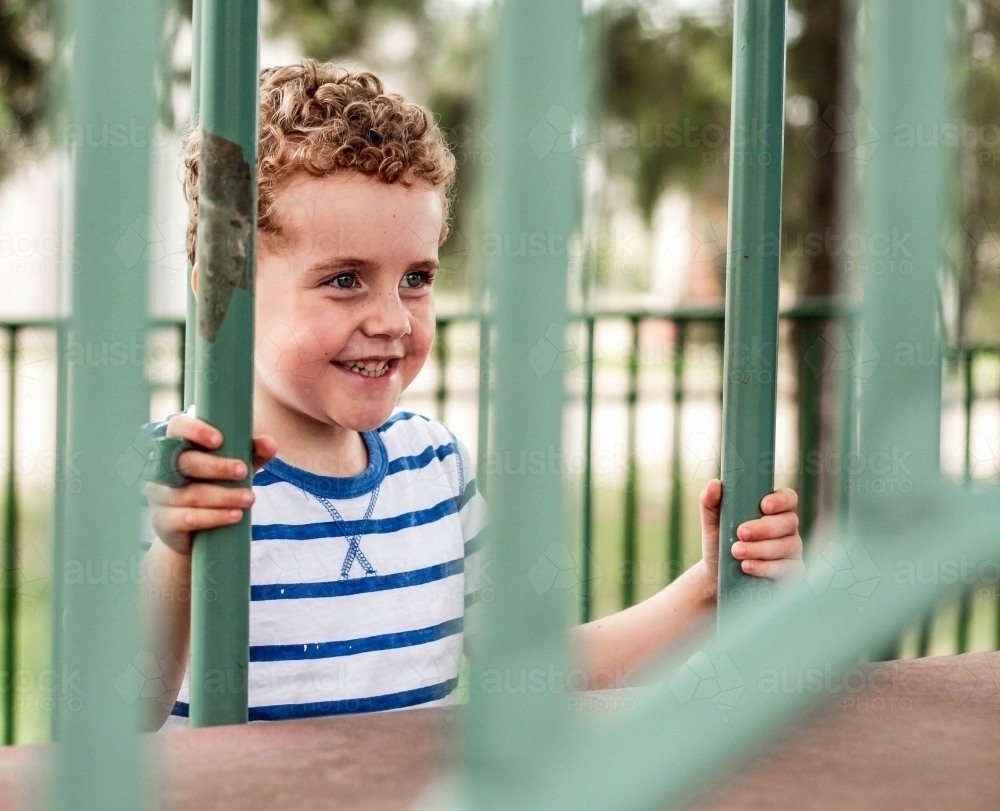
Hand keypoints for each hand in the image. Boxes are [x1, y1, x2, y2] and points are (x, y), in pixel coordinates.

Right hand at [146, 414, 277, 555]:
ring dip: (224, 496)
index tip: (219, 439)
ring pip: (191, 494)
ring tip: (250, 498)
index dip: (195, 430)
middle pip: (185, 462)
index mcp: (177, 446)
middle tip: (243, 471)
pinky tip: (235, 515)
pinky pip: (189, 518)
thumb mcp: (234, 467)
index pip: (177, 428)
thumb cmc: (213, 486)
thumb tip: (270, 444)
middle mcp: (162, 469)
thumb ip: (252, 453)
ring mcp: (159, 496)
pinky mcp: (164, 522)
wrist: (193, 532)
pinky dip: (215, 516)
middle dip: (217, 466)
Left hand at [700, 479, 804, 582]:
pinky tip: (747, 566)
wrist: (717, 572)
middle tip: (741, 533)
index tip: (763, 506)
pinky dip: (766, 568)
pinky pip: (788, 568)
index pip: (788, 497)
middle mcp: (787, 527)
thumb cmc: (720, 540)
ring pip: (788, 546)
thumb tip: (715, 484)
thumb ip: (711, 501)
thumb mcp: (712, 521)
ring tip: (736, 552)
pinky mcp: (792, 570)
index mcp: (773, 509)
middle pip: (789, 522)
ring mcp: (792, 549)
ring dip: (761, 549)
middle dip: (764, 528)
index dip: (780, 500)